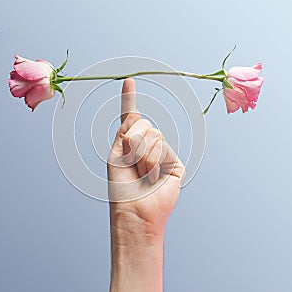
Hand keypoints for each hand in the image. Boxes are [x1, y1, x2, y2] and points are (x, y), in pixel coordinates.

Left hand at [107, 78, 184, 241]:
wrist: (135, 211)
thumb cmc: (122, 188)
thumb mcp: (117, 155)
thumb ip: (126, 132)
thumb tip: (136, 113)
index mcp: (130, 143)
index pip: (131, 117)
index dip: (128, 98)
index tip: (128, 80)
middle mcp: (147, 146)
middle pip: (143, 126)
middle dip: (133, 145)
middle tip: (132, 166)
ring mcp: (162, 153)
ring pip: (154, 136)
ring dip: (143, 157)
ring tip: (143, 175)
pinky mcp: (175, 163)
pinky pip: (164, 149)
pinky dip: (154, 163)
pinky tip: (154, 178)